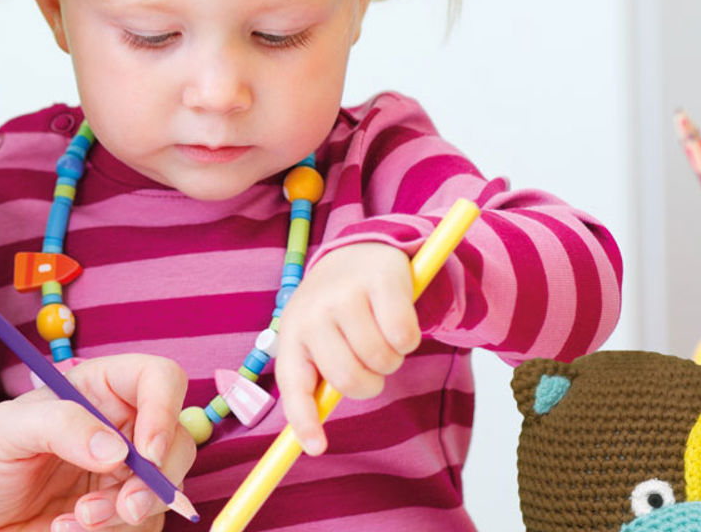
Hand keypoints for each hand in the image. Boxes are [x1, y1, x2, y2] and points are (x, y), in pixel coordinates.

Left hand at [0, 354, 194, 531]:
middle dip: (156, 478)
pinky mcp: (119, 516)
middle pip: (176, 442)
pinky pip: (141, 525)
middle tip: (124, 506)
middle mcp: (120, 430)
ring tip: (75, 521)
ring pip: (164, 491)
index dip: (164, 408)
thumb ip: (58, 425)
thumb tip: (116, 448)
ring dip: (126, 513)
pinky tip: (66, 530)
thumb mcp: (3, 432)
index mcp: (98, 391)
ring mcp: (123, 476)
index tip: (145, 452)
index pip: (158, 379)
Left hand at [273, 242, 417, 455]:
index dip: (304, 420)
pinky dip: (408, 339)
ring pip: (381, 359)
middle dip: (370, 383)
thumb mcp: (316, 338)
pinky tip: (397, 320)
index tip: (317, 448)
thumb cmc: (336, 309)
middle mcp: (313, 312)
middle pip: (350, 379)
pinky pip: (404, 336)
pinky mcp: (381, 280)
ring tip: (382, 337)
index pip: (294, 385)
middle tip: (372, 366)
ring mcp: (346, 293)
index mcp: (292, 333)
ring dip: (391, 359)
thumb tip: (314, 441)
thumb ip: (318, 380)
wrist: (357, 252)